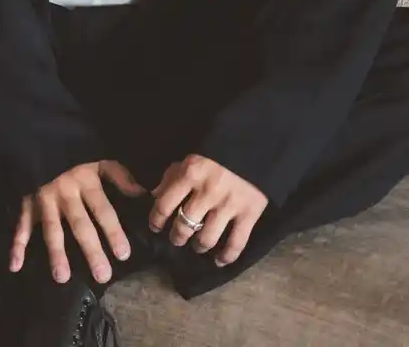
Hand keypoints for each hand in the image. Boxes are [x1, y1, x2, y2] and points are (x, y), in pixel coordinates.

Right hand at [10, 160, 145, 286]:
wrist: (40, 139)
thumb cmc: (76, 157)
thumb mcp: (100, 161)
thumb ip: (121, 177)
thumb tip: (142, 194)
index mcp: (85, 181)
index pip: (103, 210)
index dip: (113, 231)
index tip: (124, 255)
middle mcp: (65, 192)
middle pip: (79, 224)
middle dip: (91, 250)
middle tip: (102, 275)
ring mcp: (44, 198)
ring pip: (51, 228)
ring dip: (56, 252)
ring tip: (62, 277)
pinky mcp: (27, 202)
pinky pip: (21, 225)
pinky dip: (16, 246)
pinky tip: (16, 265)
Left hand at [149, 154, 267, 266]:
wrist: (254, 146)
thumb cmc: (217, 152)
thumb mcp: (190, 158)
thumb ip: (171, 176)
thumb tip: (154, 195)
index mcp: (190, 174)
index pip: (165, 204)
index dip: (156, 219)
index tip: (155, 226)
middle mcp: (208, 191)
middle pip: (185, 224)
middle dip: (178, 236)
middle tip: (177, 239)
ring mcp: (229, 204)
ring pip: (207, 237)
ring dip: (199, 246)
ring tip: (198, 246)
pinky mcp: (250, 214)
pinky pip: (236, 243)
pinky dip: (227, 256)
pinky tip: (219, 261)